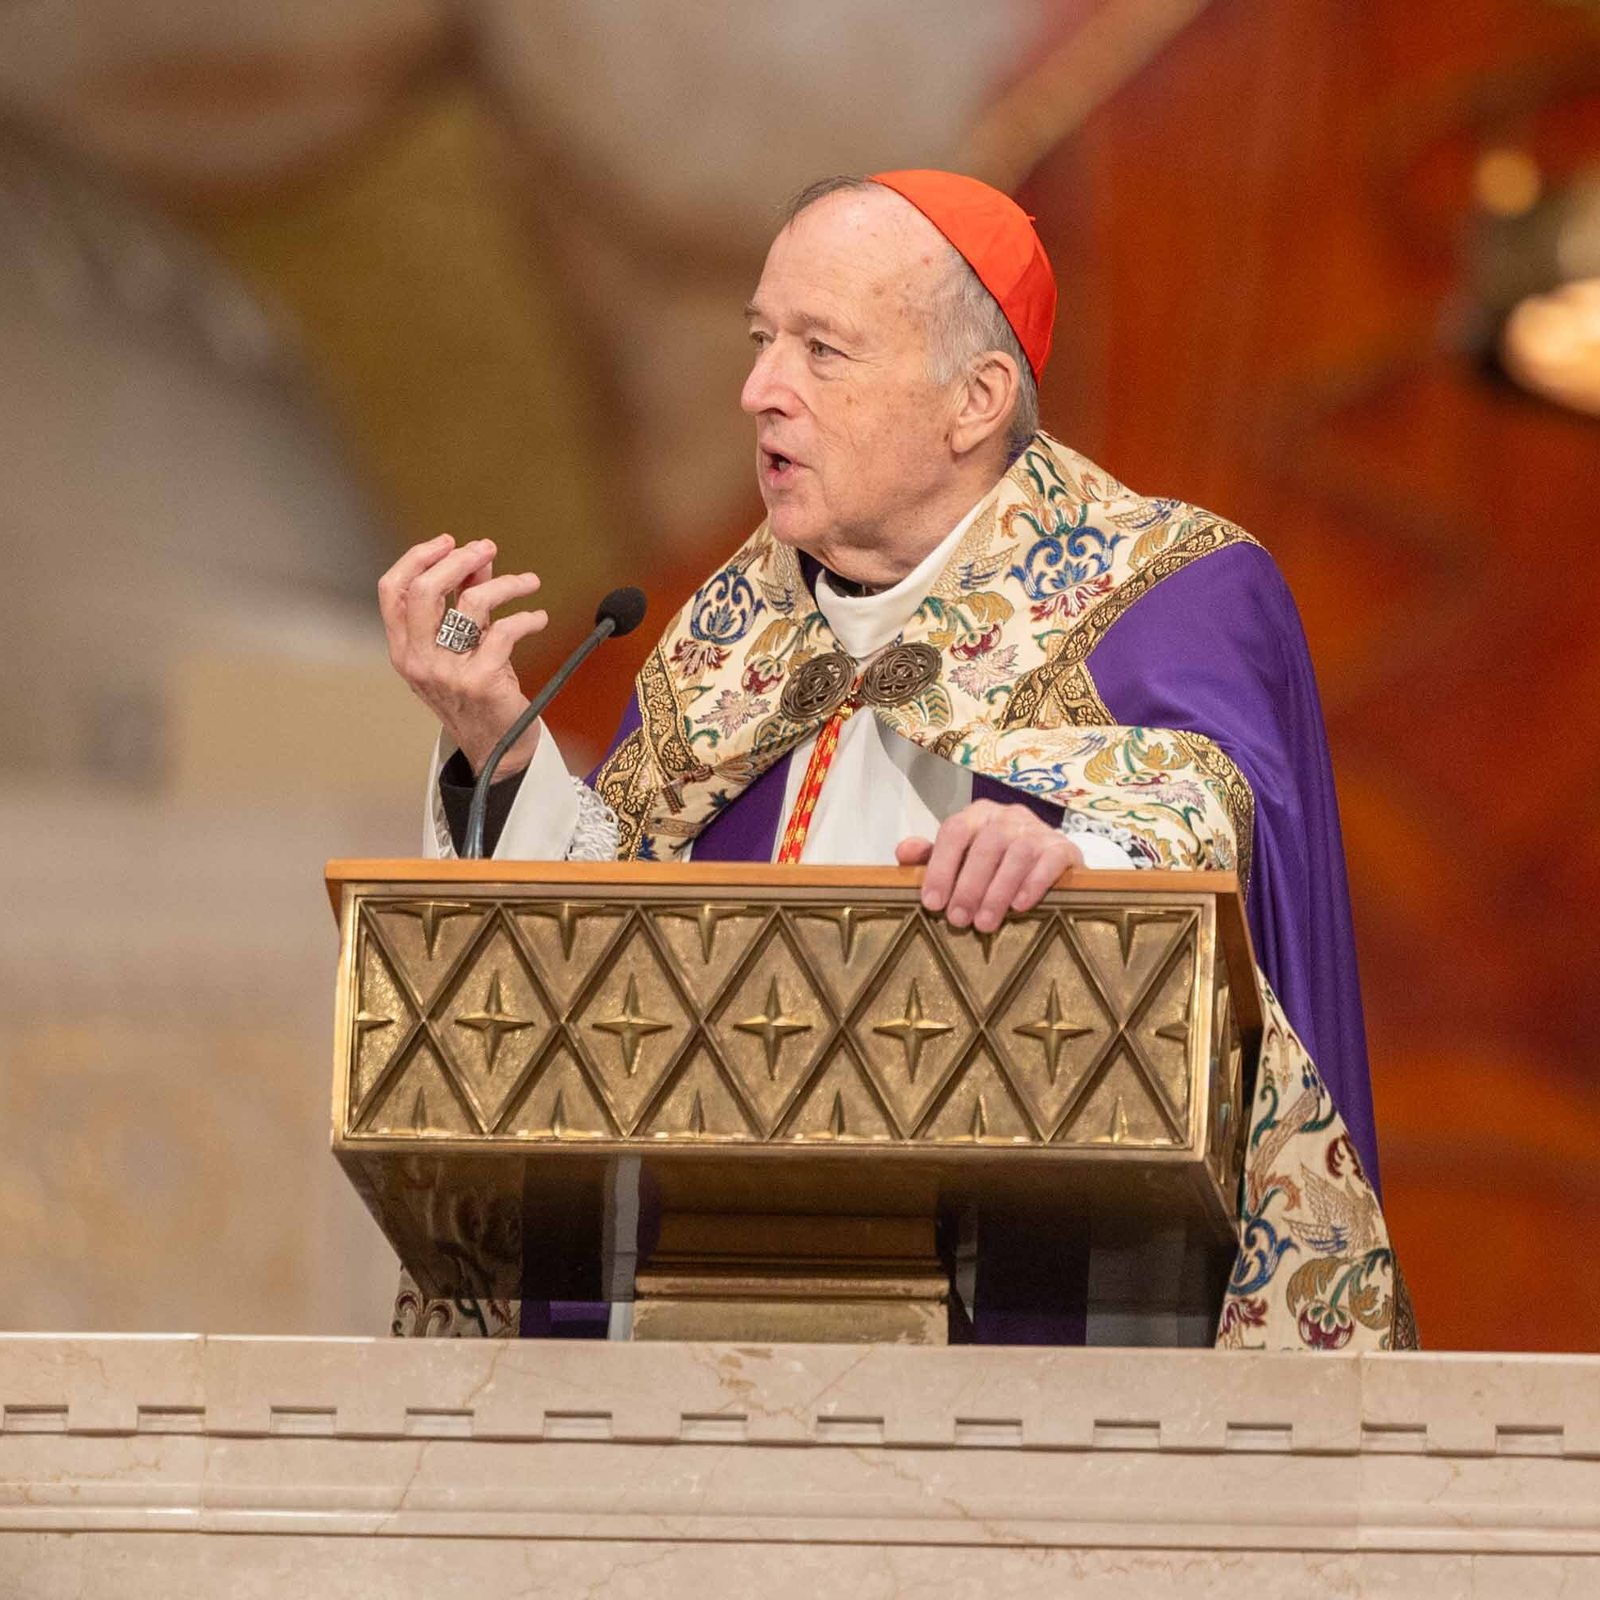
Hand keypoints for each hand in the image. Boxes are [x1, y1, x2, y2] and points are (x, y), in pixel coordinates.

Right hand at [378, 534, 548, 775]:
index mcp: (404, 649)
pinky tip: (539, 618)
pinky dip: (528, 618)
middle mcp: (418, 660)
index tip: (449, 542)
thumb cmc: (477, 695)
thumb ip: (462, 602)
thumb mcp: (461, 647)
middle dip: (459, 560)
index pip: (392, 590)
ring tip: (528, 582)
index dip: (418, 558)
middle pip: (424, 590)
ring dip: (506, 584)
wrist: (497, 750)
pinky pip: (505, 631)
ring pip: (471, 604)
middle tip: (486, 549)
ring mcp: (448, 672)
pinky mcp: (481, 681)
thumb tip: (477, 558)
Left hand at [896, 800, 1083, 932]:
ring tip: (984, 923)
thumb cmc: (996, 863)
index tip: (932, 902)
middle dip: (969, 885)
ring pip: (1017, 853)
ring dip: (998, 891)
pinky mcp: (1064, 848)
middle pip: (986, 844)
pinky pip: (1049, 862)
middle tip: (958, 920)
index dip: (941, 867)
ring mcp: (1039, 830)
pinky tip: (1019, 907)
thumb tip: (902, 852)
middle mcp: (1008, 816)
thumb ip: (931, 856)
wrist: (1050, 862)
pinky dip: (1033, 884)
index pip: (955, 831)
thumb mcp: (962, 858)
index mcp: (978, 814)